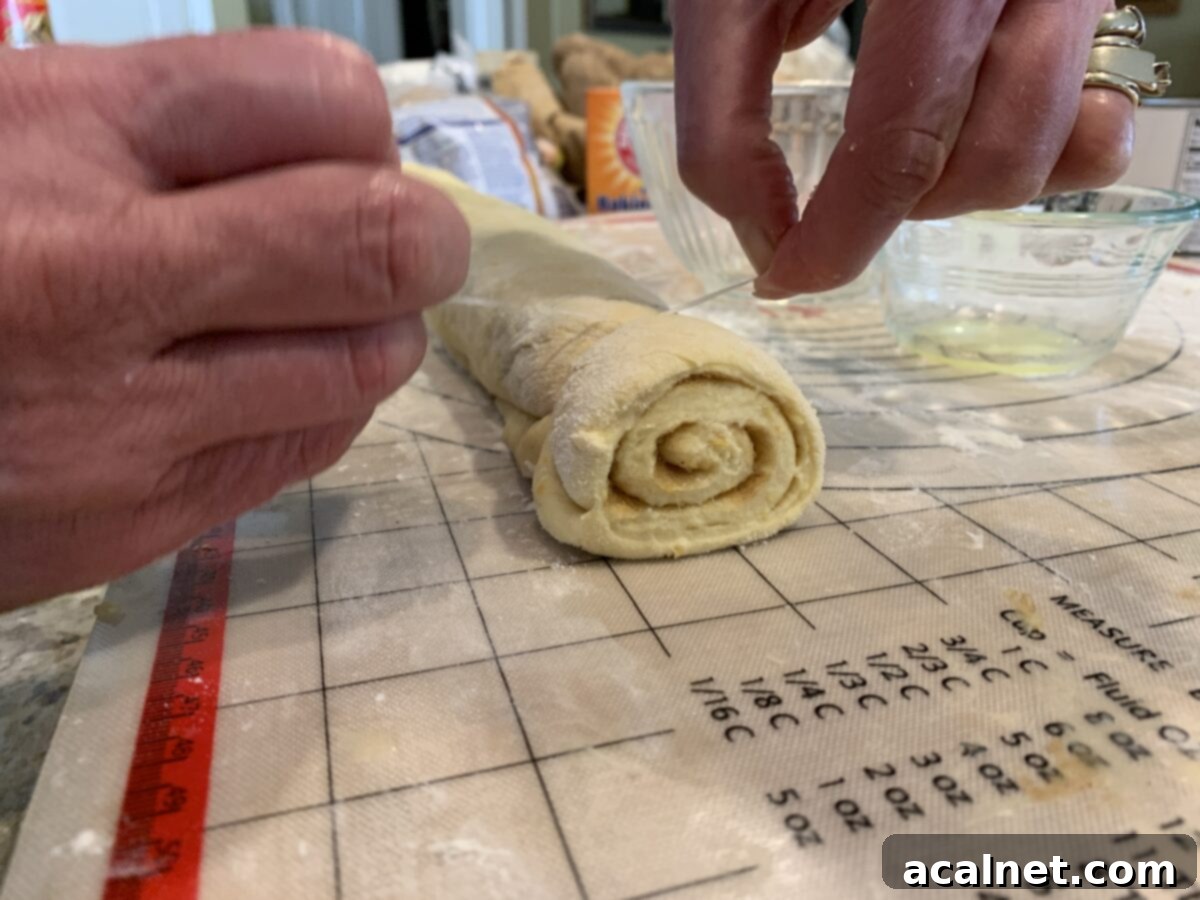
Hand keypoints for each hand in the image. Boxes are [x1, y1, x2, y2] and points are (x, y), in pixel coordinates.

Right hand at [0, 31, 468, 608]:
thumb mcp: (7, 124)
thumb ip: (157, 123)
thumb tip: (332, 140)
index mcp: (61, 131)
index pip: (326, 101)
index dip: (355, 127)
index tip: (335, 152)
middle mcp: (104, 276)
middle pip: (379, 241)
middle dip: (413, 237)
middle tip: (385, 241)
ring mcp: (130, 418)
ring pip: (370, 362)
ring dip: (374, 329)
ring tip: (309, 313)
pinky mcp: (145, 518)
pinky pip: (314, 442)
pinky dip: (323, 399)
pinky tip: (258, 379)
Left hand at [674, 0, 1135, 296]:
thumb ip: (724, 117)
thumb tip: (763, 239)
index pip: (901, 139)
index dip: (839, 234)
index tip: (785, 276)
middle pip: (991, 157)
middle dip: (898, 209)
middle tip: (840, 187)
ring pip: (1056, 149)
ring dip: (961, 187)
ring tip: (896, 148)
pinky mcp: (1088, 3)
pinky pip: (1099, 123)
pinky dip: (1037, 158)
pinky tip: (967, 133)